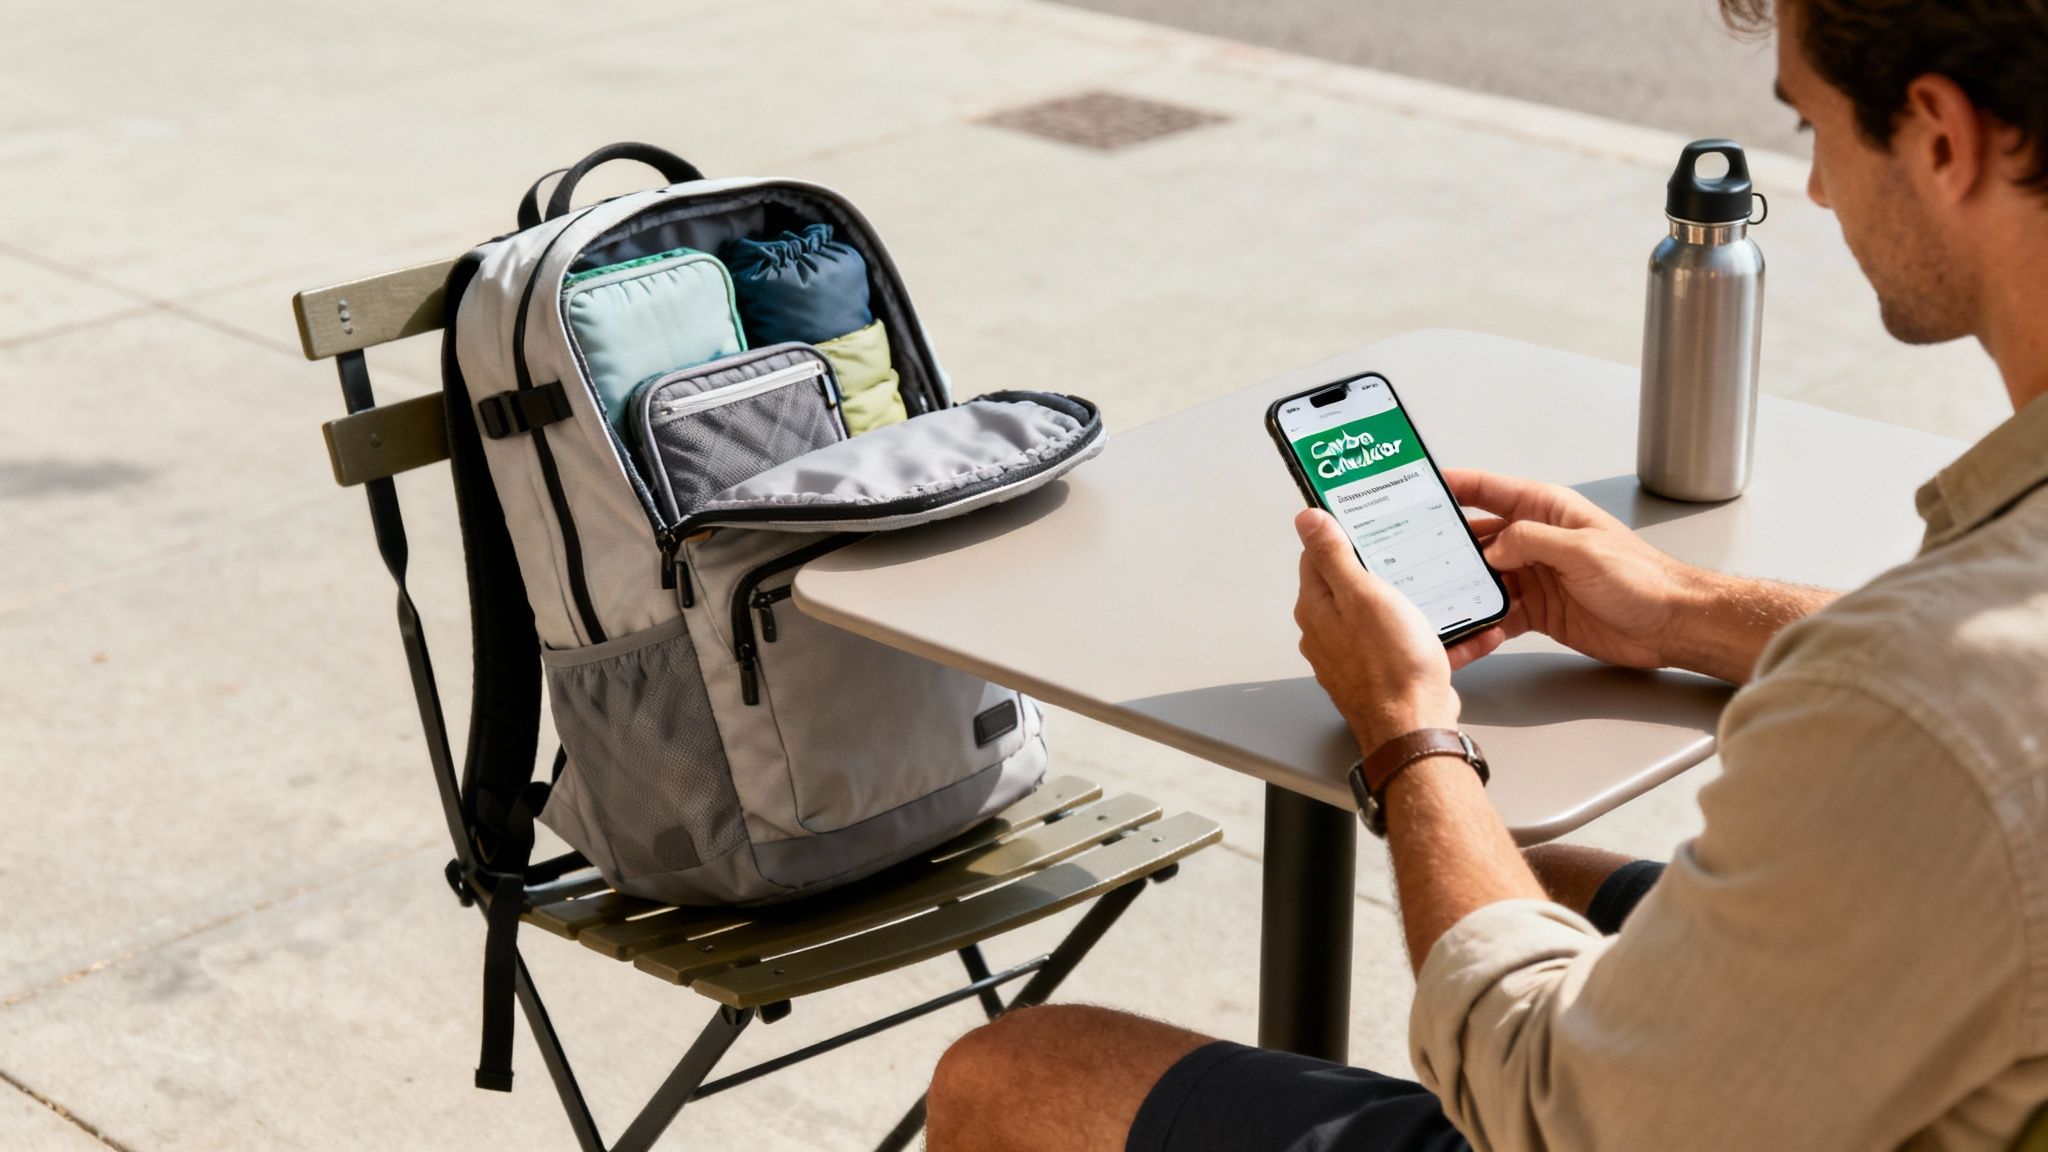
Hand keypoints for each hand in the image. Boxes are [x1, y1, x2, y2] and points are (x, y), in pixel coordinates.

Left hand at [1292, 508, 1505, 752]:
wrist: (1416, 727)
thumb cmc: (1390, 665)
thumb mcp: (1363, 594)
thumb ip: (1334, 555)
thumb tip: (1306, 520)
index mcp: (1318, 608)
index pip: (1319, 557)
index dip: (1344, 535)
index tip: (1370, 522)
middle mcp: (1330, 633)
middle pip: (1355, 586)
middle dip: (1389, 570)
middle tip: (1417, 555)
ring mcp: (1358, 656)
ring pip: (1390, 618)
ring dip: (1422, 606)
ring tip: (1451, 593)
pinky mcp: (1387, 675)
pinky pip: (1414, 648)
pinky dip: (1441, 639)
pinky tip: (1469, 633)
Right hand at [1445, 469, 1698, 670]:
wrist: (1670, 625)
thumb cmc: (1643, 579)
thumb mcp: (1583, 550)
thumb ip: (1531, 541)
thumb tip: (1491, 547)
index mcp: (1548, 511)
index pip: (1491, 490)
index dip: (1455, 486)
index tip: (1421, 486)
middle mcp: (1537, 541)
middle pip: (1479, 537)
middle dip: (1446, 544)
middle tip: (1412, 552)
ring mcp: (1535, 576)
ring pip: (1483, 578)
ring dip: (1460, 587)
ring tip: (1432, 595)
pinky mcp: (1538, 610)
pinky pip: (1498, 613)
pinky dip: (1481, 621)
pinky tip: (1468, 628)